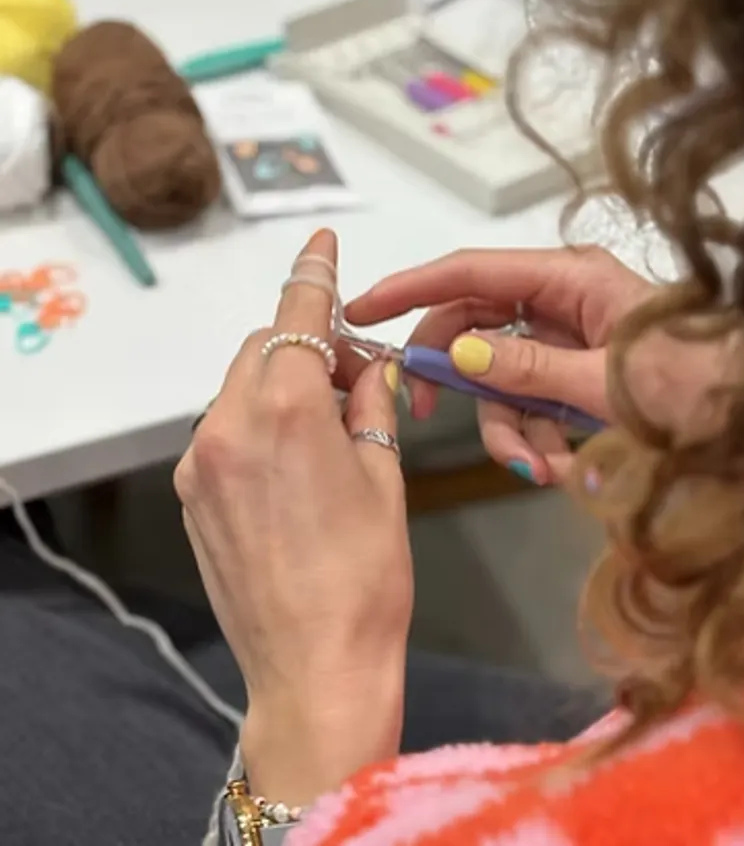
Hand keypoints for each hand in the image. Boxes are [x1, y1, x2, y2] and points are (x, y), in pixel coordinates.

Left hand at [174, 229, 409, 805]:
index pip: (298, 317)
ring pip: (241, 388)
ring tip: (331, 430)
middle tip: (360, 380)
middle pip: (263, 348)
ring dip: (282, 386)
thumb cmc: (366, 577)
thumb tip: (370, 371)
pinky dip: (257, 422)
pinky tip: (294, 464)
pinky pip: (224, 430)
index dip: (315, 275)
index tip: (321, 244)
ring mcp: (200, 461)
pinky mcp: (191, 495)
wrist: (314, 666)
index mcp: (286, 410)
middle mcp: (228, 424)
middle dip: (309, 347)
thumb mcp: (385, 477)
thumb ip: (372, 407)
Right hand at [347, 246, 714, 484]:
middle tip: (432, 412)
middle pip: (478, 328)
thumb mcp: (607, 379)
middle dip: (461, 379)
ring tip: (542, 469)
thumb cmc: (700, 385)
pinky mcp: (580, 380)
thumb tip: (457, 352)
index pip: (472, 272)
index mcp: (570, 278)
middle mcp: (565, 302)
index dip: (412, 287)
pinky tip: (565, 469)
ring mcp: (572, 342)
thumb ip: (528, 366)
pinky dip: (539, 438)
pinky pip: (534, 404)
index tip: (360, 309)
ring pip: (503, 378)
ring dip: (511, 427)